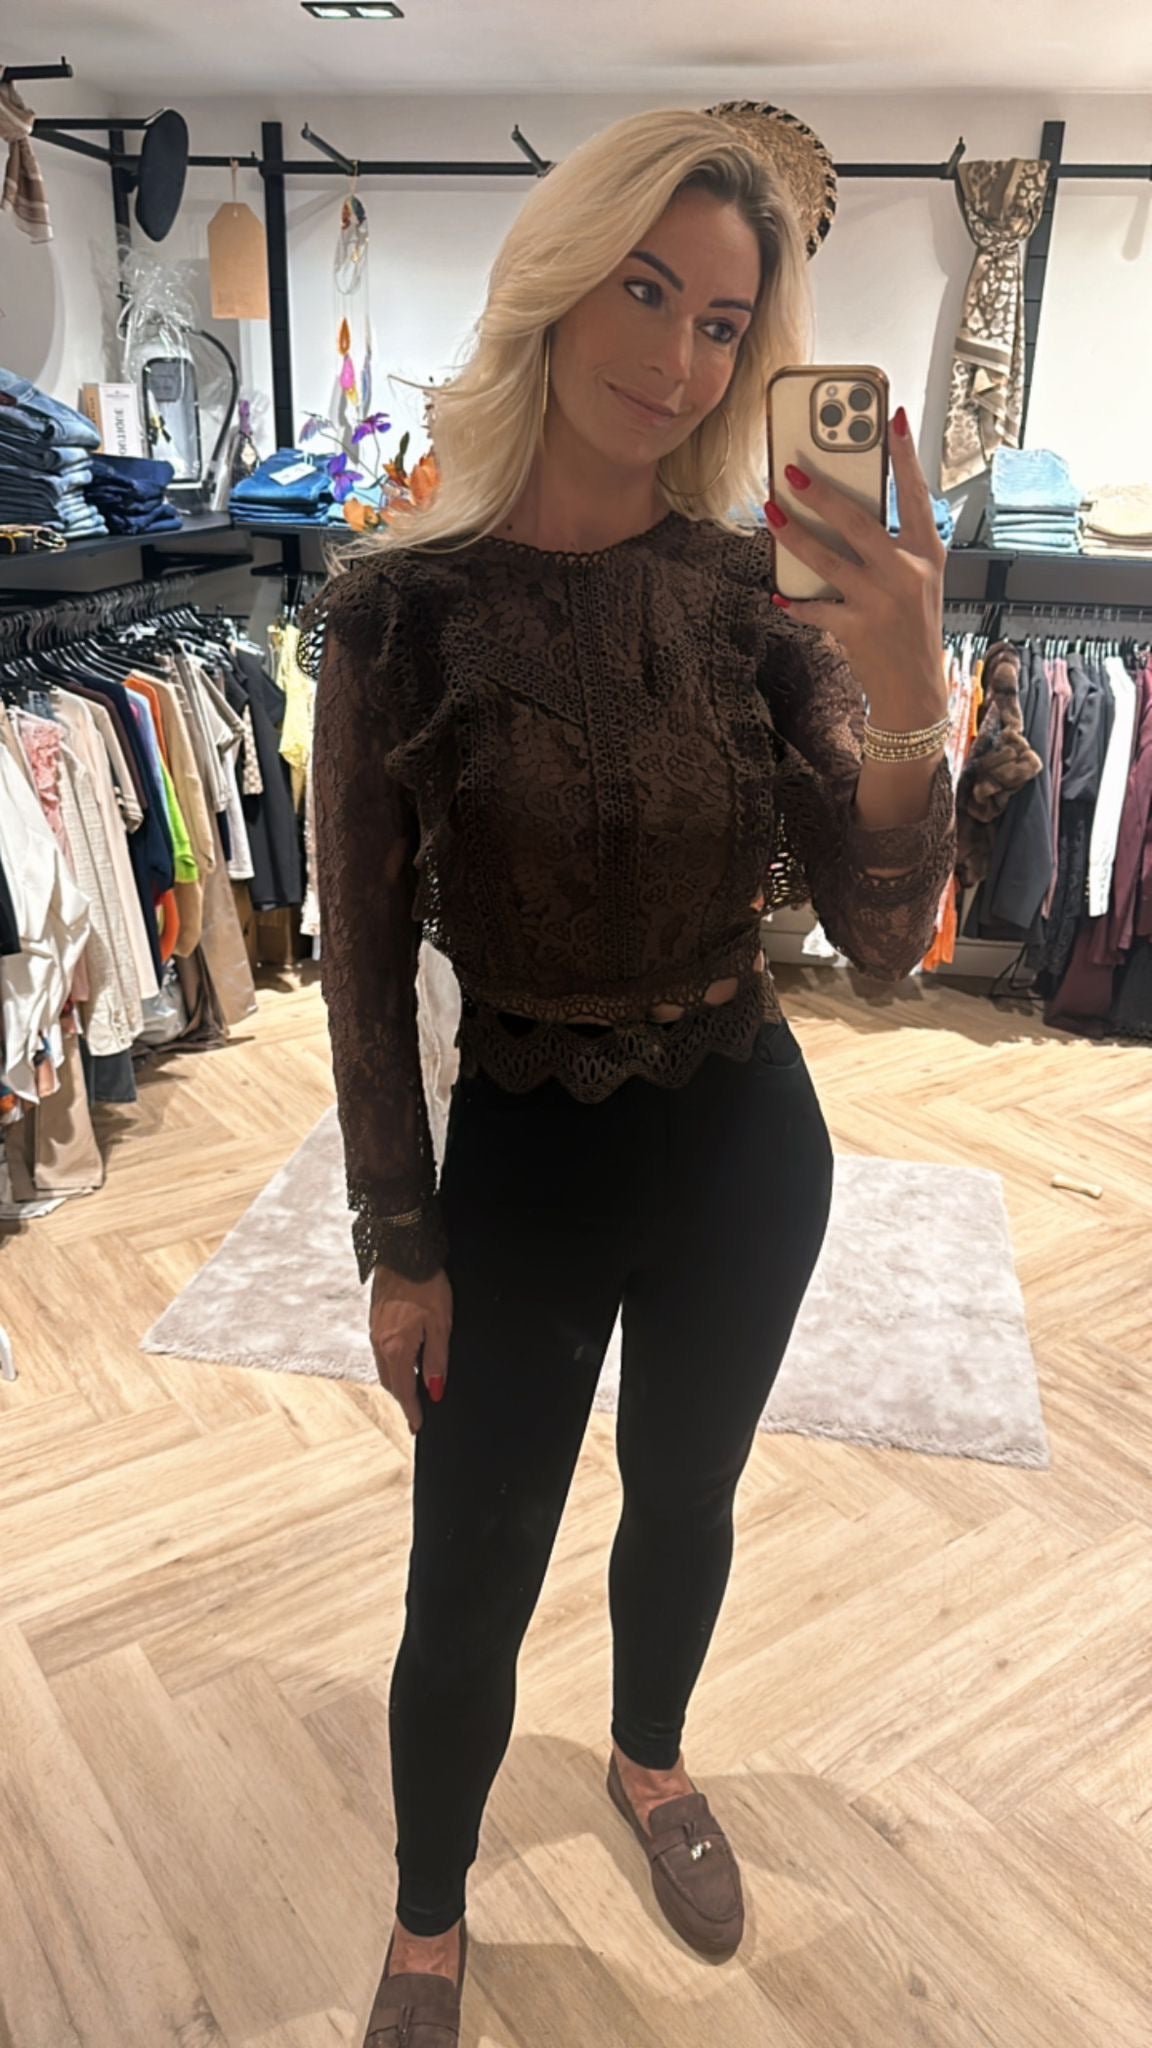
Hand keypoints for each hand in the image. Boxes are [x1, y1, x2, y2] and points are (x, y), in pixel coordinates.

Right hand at [368, 1262, 453, 1434]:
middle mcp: (380, 1343)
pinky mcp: (375, 1320)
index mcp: (396, 1347)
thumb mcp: (441, 1325)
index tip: (417, 1426)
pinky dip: (393, 1364)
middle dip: (403, 1398)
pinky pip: (382, 1352)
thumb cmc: (426, 1284)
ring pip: (385, 1367)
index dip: (412, 1410)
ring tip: (413, 1390)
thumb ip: (437, 1360)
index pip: (404, 1389)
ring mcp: (375, 1331)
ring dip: (397, 1381)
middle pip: (391, 1382)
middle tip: (416, 1412)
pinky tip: (405, 1360)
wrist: (404, 1252)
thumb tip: (435, 1390)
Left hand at [766, 407, 946, 714]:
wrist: (915, 688)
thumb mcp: (919, 579)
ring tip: (772, 514)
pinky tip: (779, 594)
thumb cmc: (913, 627)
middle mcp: (906, 572)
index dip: (905, 456)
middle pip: (858, 522)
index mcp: (926, 553)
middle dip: (822, 493)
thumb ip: (895, 544)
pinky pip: (816, 607)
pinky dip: (795, 601)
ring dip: (793, 535)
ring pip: (827, 559)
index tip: (893, 418)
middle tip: (793, 470)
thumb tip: (849, 507)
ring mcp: (881, 601)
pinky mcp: (857, 628)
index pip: (916, 494)